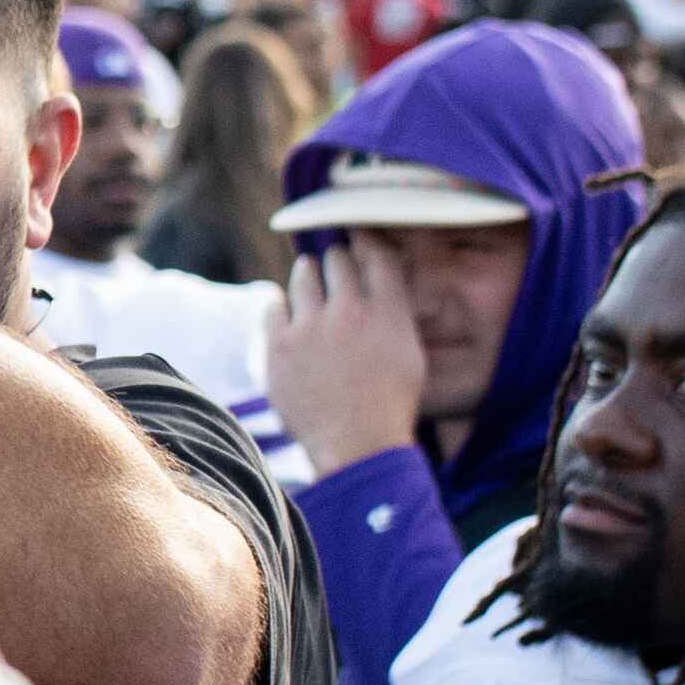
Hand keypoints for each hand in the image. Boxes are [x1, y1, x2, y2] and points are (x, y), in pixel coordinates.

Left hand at [268, 240, 427, 475]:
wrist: (357, 448)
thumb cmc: (389, 405)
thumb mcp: (410, 354)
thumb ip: (394, 313)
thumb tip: (378, 282)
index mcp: (388, 313)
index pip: (376, 255)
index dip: (366, 240)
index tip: (359, 236)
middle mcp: (349, 311)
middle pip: (337, 259)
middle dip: (337, 259)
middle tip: (335, 262)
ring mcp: (310, 328)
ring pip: (303, 274)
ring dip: (307, 274)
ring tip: (310, 278)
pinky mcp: (278, 346)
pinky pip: (274, 304)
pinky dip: (282, 305)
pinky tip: (288, 313)